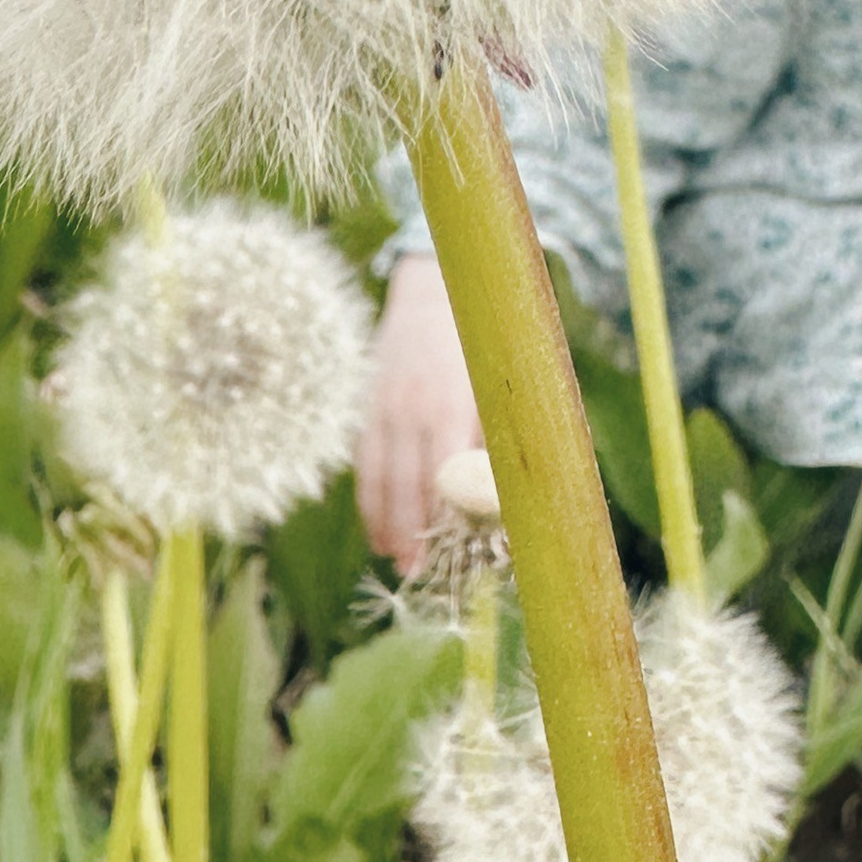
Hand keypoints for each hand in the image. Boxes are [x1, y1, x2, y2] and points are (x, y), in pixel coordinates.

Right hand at [355, 257, 485, 573]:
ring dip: (382, 519)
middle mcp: (409, 406)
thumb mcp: (498, 384)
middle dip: (407, 529)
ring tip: (392, 557)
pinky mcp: (366, 404)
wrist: (431, 290)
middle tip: (415, 570)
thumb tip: (499, 496)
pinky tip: (375, 523)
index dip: (441, 515)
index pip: (441, 472)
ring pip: (376, 473)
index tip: (446, 552)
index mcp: (449, 403)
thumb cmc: (481, 344)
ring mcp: (381, 404)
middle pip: (403, 480)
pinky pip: (363, 457)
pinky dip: (367, 493)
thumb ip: (495, 437)